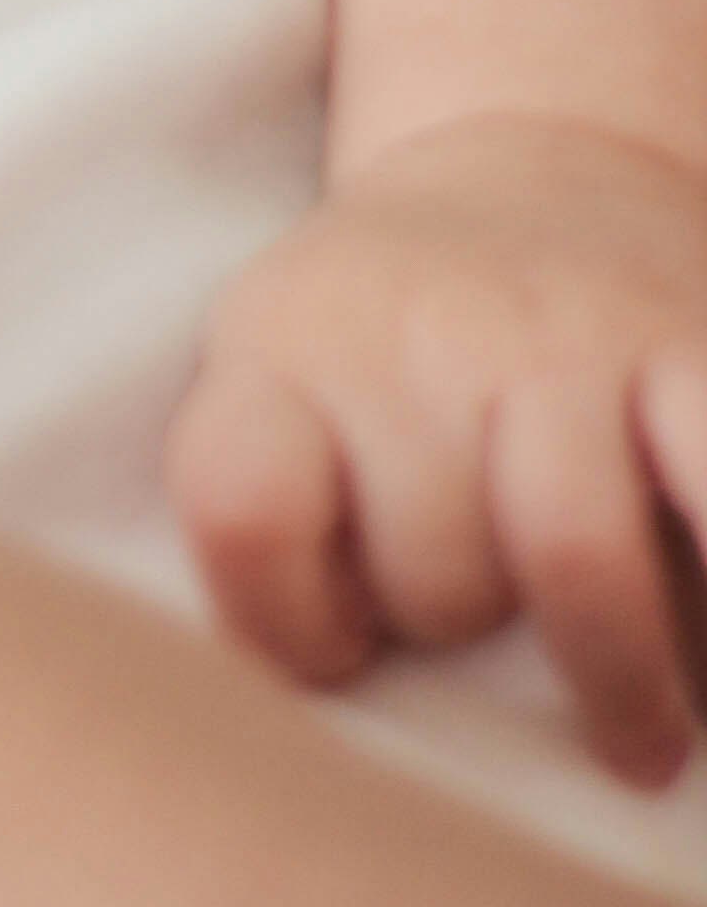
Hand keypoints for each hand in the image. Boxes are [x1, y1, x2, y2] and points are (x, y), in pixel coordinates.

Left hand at [167, 114, 706, 784]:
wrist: (532, 153)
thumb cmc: (390, 350)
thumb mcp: (281, 384)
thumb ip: (271, 525)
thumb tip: (299, 753)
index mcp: (287, 341)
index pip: (245, 506)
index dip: (286, 622)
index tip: (335, 649)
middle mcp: (422, 322)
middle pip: (432, 564)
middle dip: (459, 627)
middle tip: (489, 626)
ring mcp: (571, 329)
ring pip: (571, 551)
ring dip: (610, 673)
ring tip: (637, 735)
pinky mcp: (700, 343)